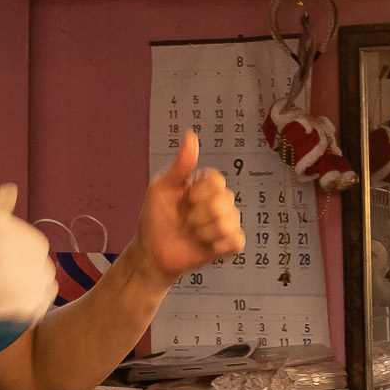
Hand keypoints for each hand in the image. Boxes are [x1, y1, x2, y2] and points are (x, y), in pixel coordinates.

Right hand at [0, 185, 54, 340]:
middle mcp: (27, 248)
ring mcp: (30, 276)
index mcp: (16, 227)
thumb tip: (12, 189)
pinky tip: (10, 307)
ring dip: (29, 288)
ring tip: (1, 293)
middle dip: (25, 270)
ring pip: (44, 284)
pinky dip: (29, 307)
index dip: (16, 255)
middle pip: (40, 263)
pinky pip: (39, 306)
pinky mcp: (26, 303)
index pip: (32, 243)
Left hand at [127, 132, 246, 281]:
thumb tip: (191, 136)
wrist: (152, 253)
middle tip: (185, 221)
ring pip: (229, 222)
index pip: (217, 179)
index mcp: (204, 186)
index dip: (200, 192)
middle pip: (225, 200)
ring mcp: (225, 223)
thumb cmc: (155, 219)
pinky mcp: (229, 244)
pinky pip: (236, 240)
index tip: (184, 200)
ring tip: (193, 234)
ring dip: (204, 232)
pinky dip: (218, 245)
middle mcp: (218, 202)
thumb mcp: (161, 188)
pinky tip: (206, 246)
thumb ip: (181, 165)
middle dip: (199, 215)